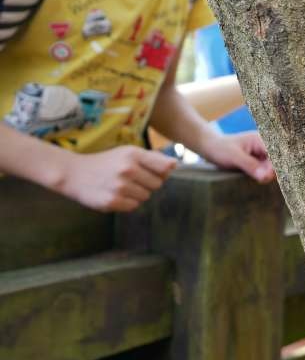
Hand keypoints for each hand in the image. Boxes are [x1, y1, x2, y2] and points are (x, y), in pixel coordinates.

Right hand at [60, 146, 176, 212]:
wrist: (73, 174)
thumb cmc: (106, 162)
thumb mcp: (127, 153)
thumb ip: (153, 158)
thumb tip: (175, 165)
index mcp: (133, 154)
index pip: (165, 167)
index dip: (162, 172)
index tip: (153, 172)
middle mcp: (127, 169)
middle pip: (157, 184)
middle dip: (148, 183)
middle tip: (131, 180)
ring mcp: (119, 187)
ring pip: (146, 197)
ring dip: (137, 194)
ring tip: (121, 187)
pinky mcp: (112, 202)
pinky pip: (134, 207)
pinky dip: (127, 203)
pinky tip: (116, 195)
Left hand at [199, 131, 274, 182]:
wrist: (209, 147)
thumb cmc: (220, 148)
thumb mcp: (234, 157)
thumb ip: (251, 166)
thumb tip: (266, 176)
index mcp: (261, 140)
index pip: (278, 154)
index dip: (277, 166)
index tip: (268, 176)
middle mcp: (264, 146)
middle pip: (277, 161)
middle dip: (271, 172)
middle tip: (261, 179)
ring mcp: (261, 154)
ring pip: (272, 168)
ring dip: (267, 175)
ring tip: (257, 179)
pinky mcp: (257, 162)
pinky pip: (265, 171)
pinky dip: (262, 176)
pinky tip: (257, 179)